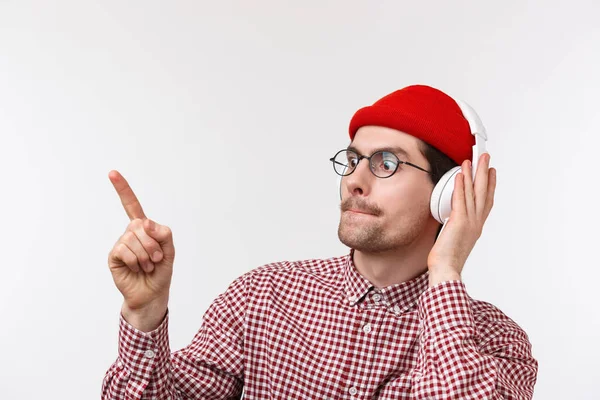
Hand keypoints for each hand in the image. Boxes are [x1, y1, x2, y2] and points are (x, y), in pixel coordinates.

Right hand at [107, 170, 174, 328]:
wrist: (152, 294)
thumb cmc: (161, 271)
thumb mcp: (170, 250)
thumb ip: (163, 233)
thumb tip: (144, 222)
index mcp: (144, 228)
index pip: (131, 205)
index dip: (123, 189)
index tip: (112, 173)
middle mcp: (130, 233)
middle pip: (139, 225)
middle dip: (152, 243)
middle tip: (156, 258)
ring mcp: (121, 244)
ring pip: (132, 238)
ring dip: (146, 255)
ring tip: (148, 265)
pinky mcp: (114, 256)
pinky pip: (124, 250)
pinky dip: (136, 260)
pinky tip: (137, 268)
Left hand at [427, 153, 495, 286]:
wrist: (446, 270)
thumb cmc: (447, 259)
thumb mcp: (454, 239)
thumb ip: (455, 226)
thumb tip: (451, 219)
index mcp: (476, 227)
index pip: (486, 202)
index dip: (490, 185)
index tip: (491, 172)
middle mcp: (476, 222)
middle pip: (484, 192)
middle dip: (485, 173)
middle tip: (486, 157)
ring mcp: (469, 221)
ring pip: (474, 193)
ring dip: (474, 174)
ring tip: (473, 159)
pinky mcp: (459, 222)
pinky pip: (461, 199)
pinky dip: (462, 185)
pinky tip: (462, 174)